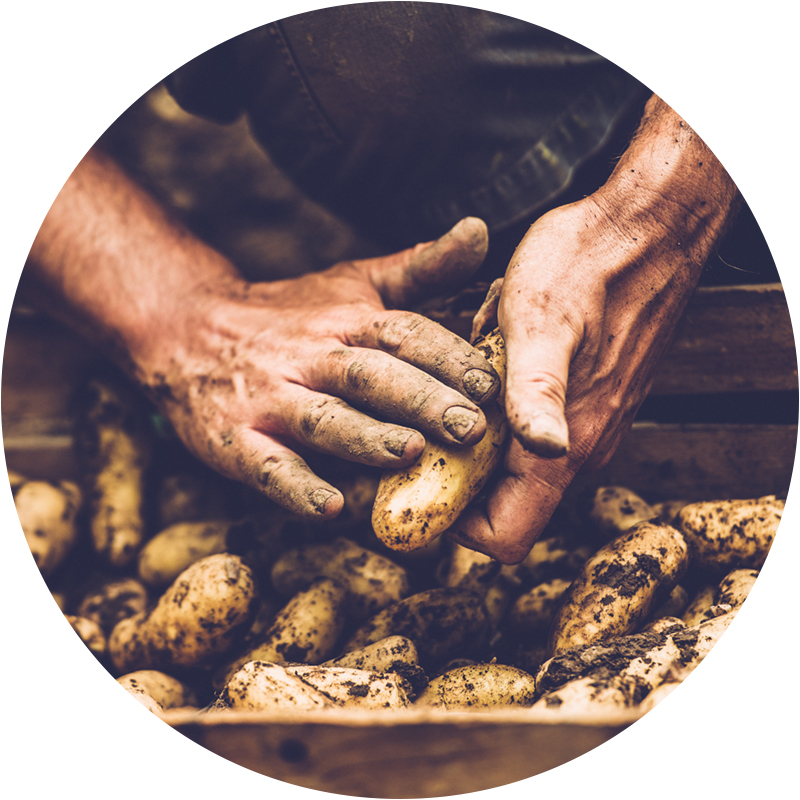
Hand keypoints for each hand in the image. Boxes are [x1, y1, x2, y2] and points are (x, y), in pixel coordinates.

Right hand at [137, 218, 500, 517]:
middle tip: (470, 428)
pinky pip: (266, 466)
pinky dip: (296, 488)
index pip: (402, 333)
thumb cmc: (291, 314)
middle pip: (368, 375)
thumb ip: (420, 267)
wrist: (185, 330)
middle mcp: (310, 356)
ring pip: (322, 418)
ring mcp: (269, 398)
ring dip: (364, 437)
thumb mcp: (354, 282)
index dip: (448, 356)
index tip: (493, 383)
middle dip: (420, 400)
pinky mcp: (234, 439)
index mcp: (346, 319)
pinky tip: (329, 508)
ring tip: (409, 454)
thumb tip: (481, 229)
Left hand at [450, 97, 738, 562]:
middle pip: (502, 507)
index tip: (417, 489)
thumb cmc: (586, 269)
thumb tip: (544, 451)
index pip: (503, 536)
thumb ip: (540, 393)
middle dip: (456, 481)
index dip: (456, 528)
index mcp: (566, 444)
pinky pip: (527, 430)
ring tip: (455, 389)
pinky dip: (497, 412)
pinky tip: (487, 366)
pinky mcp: (580, 402)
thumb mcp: (542, 324)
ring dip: (474, 440)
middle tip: (419, 433)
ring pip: (512, 467)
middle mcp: (577, 448)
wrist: (641, 231)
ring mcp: (581, 427)